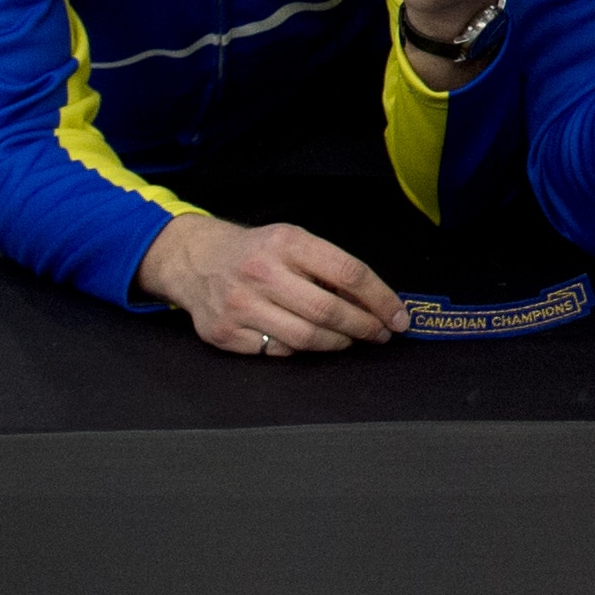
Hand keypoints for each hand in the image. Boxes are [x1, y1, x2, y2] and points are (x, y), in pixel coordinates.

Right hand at [137, 213, 408, 352]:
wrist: (197, 260)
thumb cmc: (258, 252)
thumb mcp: (293, 242)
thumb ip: (329, 267)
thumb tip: (377, 303)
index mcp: (287, 242)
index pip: (348, 272)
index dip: (380, 299)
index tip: (398, 317)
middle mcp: (261, 272)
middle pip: (328, 311)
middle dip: (364, 327)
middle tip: (379, 334)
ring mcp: (239, 305)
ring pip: (305, 338)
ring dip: (337, 343)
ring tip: (349, 339)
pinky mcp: (224, 333)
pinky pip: (277, 352)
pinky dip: (300, 351)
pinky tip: (308, 341)